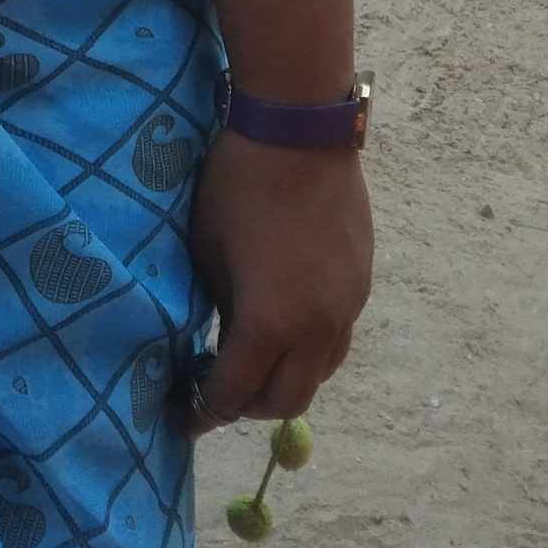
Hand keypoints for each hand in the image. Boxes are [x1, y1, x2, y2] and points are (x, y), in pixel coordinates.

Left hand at [181, 133, 371, 432]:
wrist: (300, 130)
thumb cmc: (237, 186)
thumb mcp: (208, 252)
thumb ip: (217, 309)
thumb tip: (219, 341)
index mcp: (270, 323)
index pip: (235, 392)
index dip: (206, 411)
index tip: (185, 418)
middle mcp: (317, 328)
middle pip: (286, 400)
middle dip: (247, 406)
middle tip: (217, 392)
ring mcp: (347, 308)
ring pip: (318, 374)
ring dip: (284, 381)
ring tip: (252, 363)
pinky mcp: (361, 285)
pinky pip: (336, 340)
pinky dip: (308, 350)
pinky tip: (285, 327)